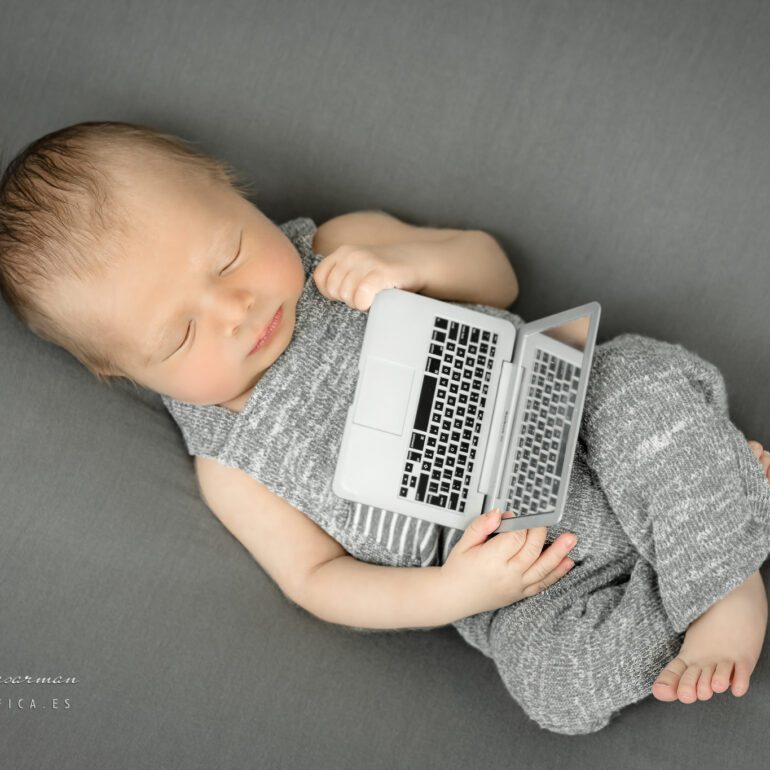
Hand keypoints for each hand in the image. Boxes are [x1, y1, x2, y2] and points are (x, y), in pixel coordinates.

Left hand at [312, 243, 423, 310]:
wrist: (418, 261)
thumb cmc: (386, 271)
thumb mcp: (359, 268)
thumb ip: (341, 276)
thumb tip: (327, 296)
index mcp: (343, 252)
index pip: (320, 278)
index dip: (331, 292)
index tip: (347, 294)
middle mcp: (351, 254)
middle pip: (333, 290)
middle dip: (347, 299)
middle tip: (364, 297)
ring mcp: (366, 262)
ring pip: (346, 295)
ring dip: (359, 303)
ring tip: (372, 296)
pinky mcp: (380, 272)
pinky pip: (361, 297)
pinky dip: (366, 304)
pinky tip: (376, 300)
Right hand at [440, 509, 577, 615]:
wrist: (453, 597)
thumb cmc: (458, 569)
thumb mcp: (464, 543)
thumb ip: (481, 526)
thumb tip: (499, 513)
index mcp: (491, 560)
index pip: (515, 537)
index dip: (519, 523)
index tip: (517, 514)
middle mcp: (507, 574)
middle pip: (532, 550)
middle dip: (541, 532)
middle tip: (546, 518)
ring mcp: (516, 586)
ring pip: (543, 568)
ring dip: (559, 552)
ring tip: (572, 539)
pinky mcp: (520, 593)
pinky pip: (543, 583)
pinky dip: (557, 573)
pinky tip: (568, 562)